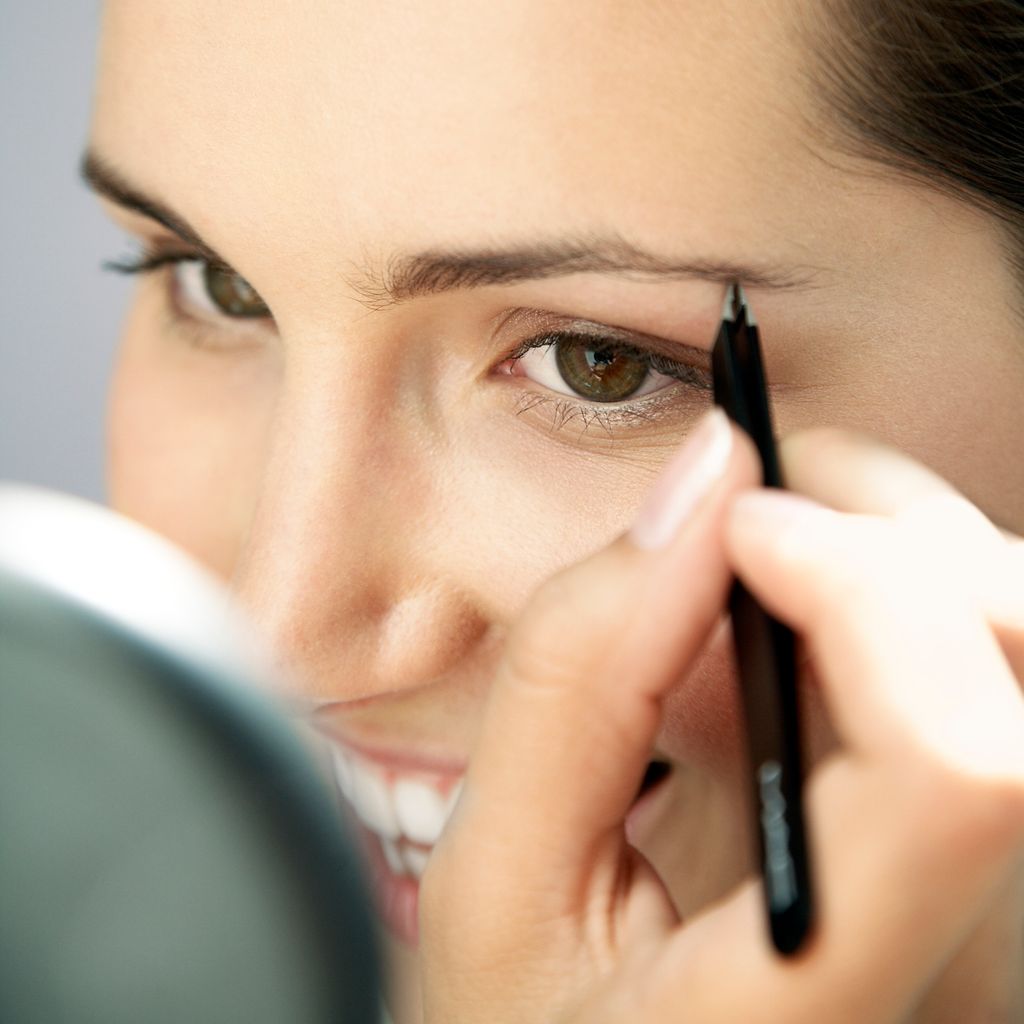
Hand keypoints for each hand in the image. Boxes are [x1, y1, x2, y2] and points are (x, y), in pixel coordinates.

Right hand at [420, 411, 1023, 1023]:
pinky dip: (896, 613)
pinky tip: (791, 644)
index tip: (740, 526)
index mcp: (819, 1002)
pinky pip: (993, 687)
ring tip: (763, 570)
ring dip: (902, 560)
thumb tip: (705, 477)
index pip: (965, 776)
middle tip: (759, 505)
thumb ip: (576, 672)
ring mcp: (986, 932)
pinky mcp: (975, 885)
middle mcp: (961, 977)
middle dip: (898, 533)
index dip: (869, 595)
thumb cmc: (540, 1022)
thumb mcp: (494, 876)